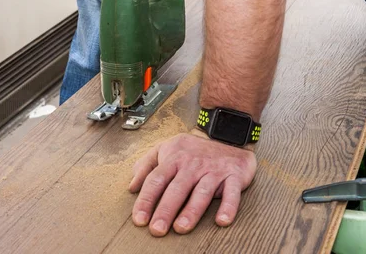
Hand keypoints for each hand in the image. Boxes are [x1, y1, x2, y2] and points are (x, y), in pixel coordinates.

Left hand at [129, 133, 256, 235]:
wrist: (226, 135)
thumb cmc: (191, 149)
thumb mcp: (165, 149)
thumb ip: (146, 166)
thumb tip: (132, 187)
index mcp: (173, 159)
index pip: (156, 180)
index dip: (146, 200)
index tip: (139, 219)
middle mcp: (192, 164)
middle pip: (177, 188)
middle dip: (166, 209)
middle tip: (157, 229)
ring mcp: (213, 170)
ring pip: (201, 192)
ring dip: (192, 210)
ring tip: (181, 227)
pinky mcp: (234, 175)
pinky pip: (232, 193)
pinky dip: (228, 207)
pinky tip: (222, 221)